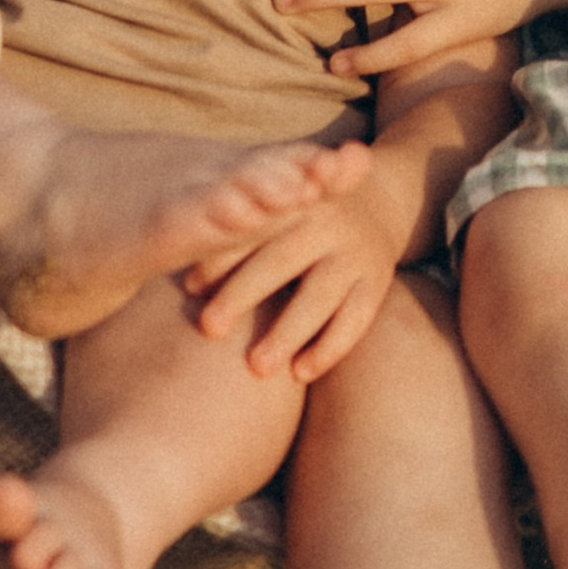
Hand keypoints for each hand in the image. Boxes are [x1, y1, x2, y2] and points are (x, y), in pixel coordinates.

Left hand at [185, 178, 406, 381]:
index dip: (221, 257)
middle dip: (243, 295)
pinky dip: (329, 348)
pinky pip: (356, 319)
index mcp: (293, 197)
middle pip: (280, 260)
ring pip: (319, 296)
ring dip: (287, 333)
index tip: (190, 288)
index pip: (253, 227)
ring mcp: (355, 253)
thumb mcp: (280, 197)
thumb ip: (243, 222)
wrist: (381, 195)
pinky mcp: (376, 281)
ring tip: (256, 367)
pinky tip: (300, 373)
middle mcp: (326, 222)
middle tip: (209, 328)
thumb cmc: (302, 208)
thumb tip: (186, 283)